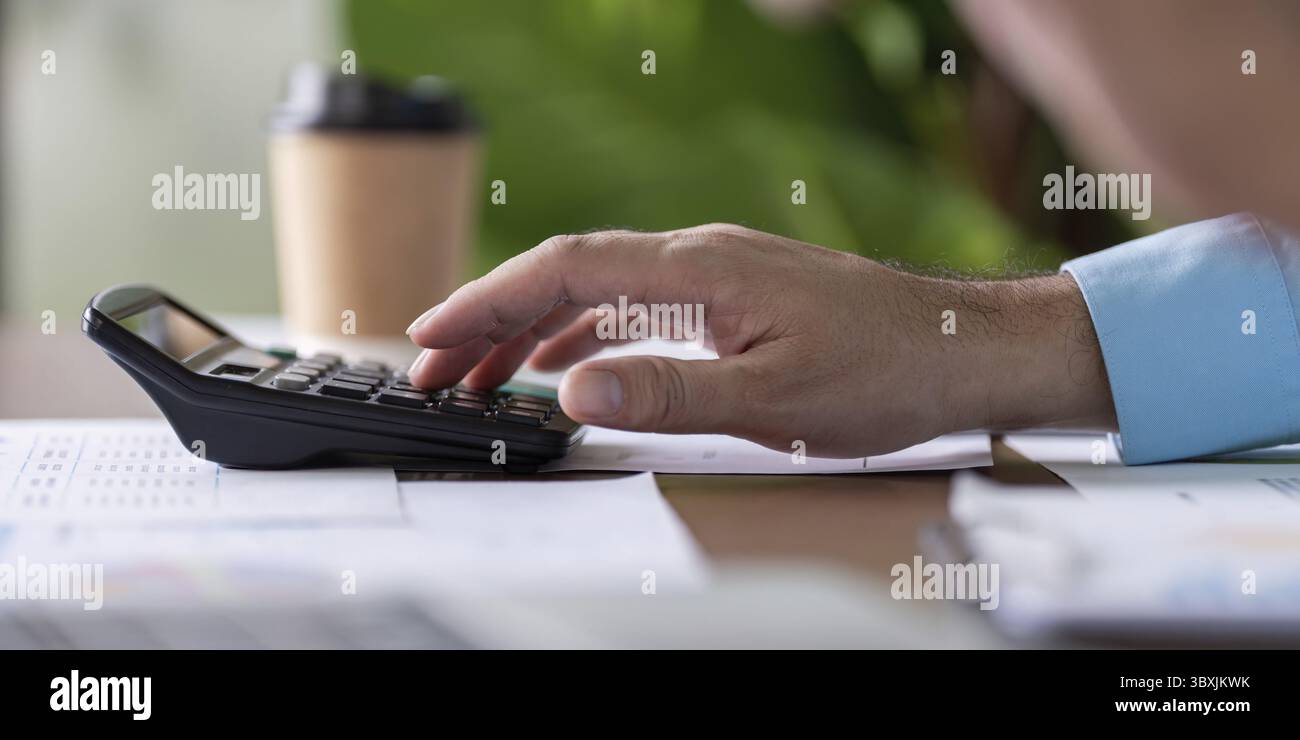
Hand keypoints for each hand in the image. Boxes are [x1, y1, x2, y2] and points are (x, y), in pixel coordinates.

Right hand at [406, 224, 1115, 456]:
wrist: (963, 350)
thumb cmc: (885, 371)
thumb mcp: (773, 401)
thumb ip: (668, 393)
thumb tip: (572, 390)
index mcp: (699, 269)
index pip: (565, 269)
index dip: (488, 301)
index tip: (430, 336)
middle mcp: (699, 259)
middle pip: (567, 276)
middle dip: (492, 321)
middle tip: (434, 370)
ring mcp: (716, 277)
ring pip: (598, 293)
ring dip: (533, 333)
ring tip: (480, 378)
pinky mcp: (733, 300)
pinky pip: (637, 309)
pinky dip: (587, 338)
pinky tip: (566, 370)